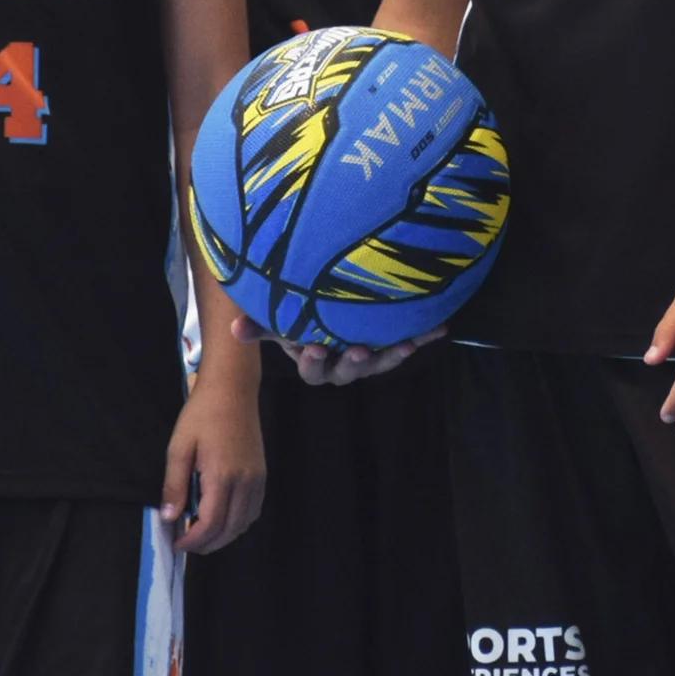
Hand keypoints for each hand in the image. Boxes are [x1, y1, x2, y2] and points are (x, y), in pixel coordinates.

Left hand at [160, 366, 264, 553]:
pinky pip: (253, 510)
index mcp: (222, 476)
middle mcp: (245, 483)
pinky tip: (222, 517)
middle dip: (206, 543)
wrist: (232, 389)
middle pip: (229, 530)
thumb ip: (174, 485)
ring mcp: (257, 479)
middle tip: (186, 543)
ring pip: (244, 523)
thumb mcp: (179, 447)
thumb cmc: (201, 414)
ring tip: (201, 533)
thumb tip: (169, 518)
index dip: (193, 540)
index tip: (177, 543)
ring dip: (223, 536)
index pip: (210, 524)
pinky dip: (238, 522)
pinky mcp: (262, 475)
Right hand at [231, 312, 443, 385]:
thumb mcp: (279, 319)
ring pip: (378, 362)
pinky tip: (439, 328)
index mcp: (314, 359)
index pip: (312, 368)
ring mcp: (367, 356)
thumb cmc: (299, 315)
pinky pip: (405, 344)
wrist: (329, 305)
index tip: (313, 348)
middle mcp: (341, 364)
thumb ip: (261, 324)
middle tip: (358, 350)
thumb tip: (235, 329)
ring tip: (403, 345)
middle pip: (348, 371)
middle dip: (353, 362)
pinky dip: (421, 337)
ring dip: (391, 355)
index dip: (313, 362)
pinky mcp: (388, 344)